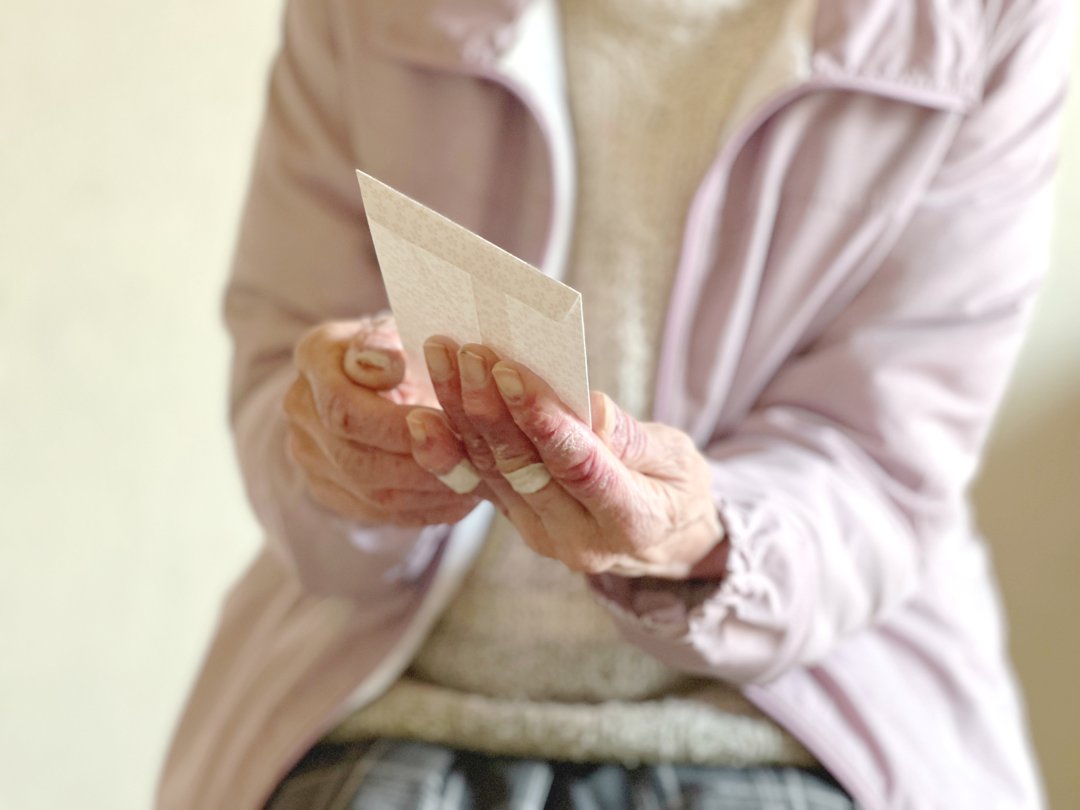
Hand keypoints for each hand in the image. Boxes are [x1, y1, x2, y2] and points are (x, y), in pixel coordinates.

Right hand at [282, 317, 481, 526]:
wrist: (385, 373)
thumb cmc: (403, 345)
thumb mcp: (400, 329)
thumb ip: (387, 345)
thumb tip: (385, 365)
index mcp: (314, 357)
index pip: (343, 407)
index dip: (397, 425)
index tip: (447, 424)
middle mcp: (301, 410)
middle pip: (356, 458)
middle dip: (422, 464)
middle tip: (473, 464)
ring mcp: (310, 455)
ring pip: (370, 493)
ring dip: (429, 493)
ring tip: (475, 484)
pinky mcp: (331, 489)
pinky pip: (379, 513)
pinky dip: (426, 509)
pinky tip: (462, 499)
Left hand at [407, 337, 727, 577]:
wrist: (665, 540)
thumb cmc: (678, 488)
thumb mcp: (679, 460)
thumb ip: (633, 438)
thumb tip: (586, 408)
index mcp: (632, 524)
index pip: (579, 470)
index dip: (543, 423)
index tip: (511, 374)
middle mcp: (577, 540)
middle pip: (522, 469)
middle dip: (488, 408)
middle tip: (465, 352)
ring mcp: (541, 535)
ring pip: (491, 472)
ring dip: (461, 414)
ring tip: (442, 360)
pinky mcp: (518, 520)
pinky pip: (477, 484)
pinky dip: (448, 449)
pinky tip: (423, 416)